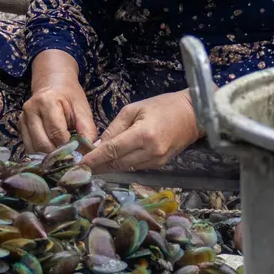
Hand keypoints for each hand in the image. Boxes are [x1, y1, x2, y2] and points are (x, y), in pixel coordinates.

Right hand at [19, 51, 95, 153]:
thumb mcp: (82, 108)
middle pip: (42, 144)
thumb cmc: (69, 95)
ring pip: (33, 148)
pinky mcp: (20, 126)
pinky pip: (29, 147)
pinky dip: (40, 154)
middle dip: (58, 156)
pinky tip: (52, 154)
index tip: (78, 156)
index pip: (56, 133)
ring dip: (48, 157)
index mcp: (47, 102)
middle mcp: (31, 110)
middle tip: (70, 160)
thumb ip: (87, 129)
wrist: (52, 83)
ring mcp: (22, 119)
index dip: (68, 148)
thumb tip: (89, 152)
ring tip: (62, 159)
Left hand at [80, 90, 200, 173]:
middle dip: (98, 166)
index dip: (94, 159)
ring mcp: (157, 161)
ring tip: (93, 165)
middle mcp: (150, 152)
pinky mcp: (161, 165)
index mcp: (142, 135)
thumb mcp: (134, 109)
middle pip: (117, 164)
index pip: (112, 151)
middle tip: (81, 167)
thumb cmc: (163, 106)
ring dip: (109, 167)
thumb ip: (115, 128)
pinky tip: (113, 161)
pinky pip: (136, 167)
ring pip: (126, 168)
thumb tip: (98, 145)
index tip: (79, 164)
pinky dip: (123, 165)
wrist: (193, 114)